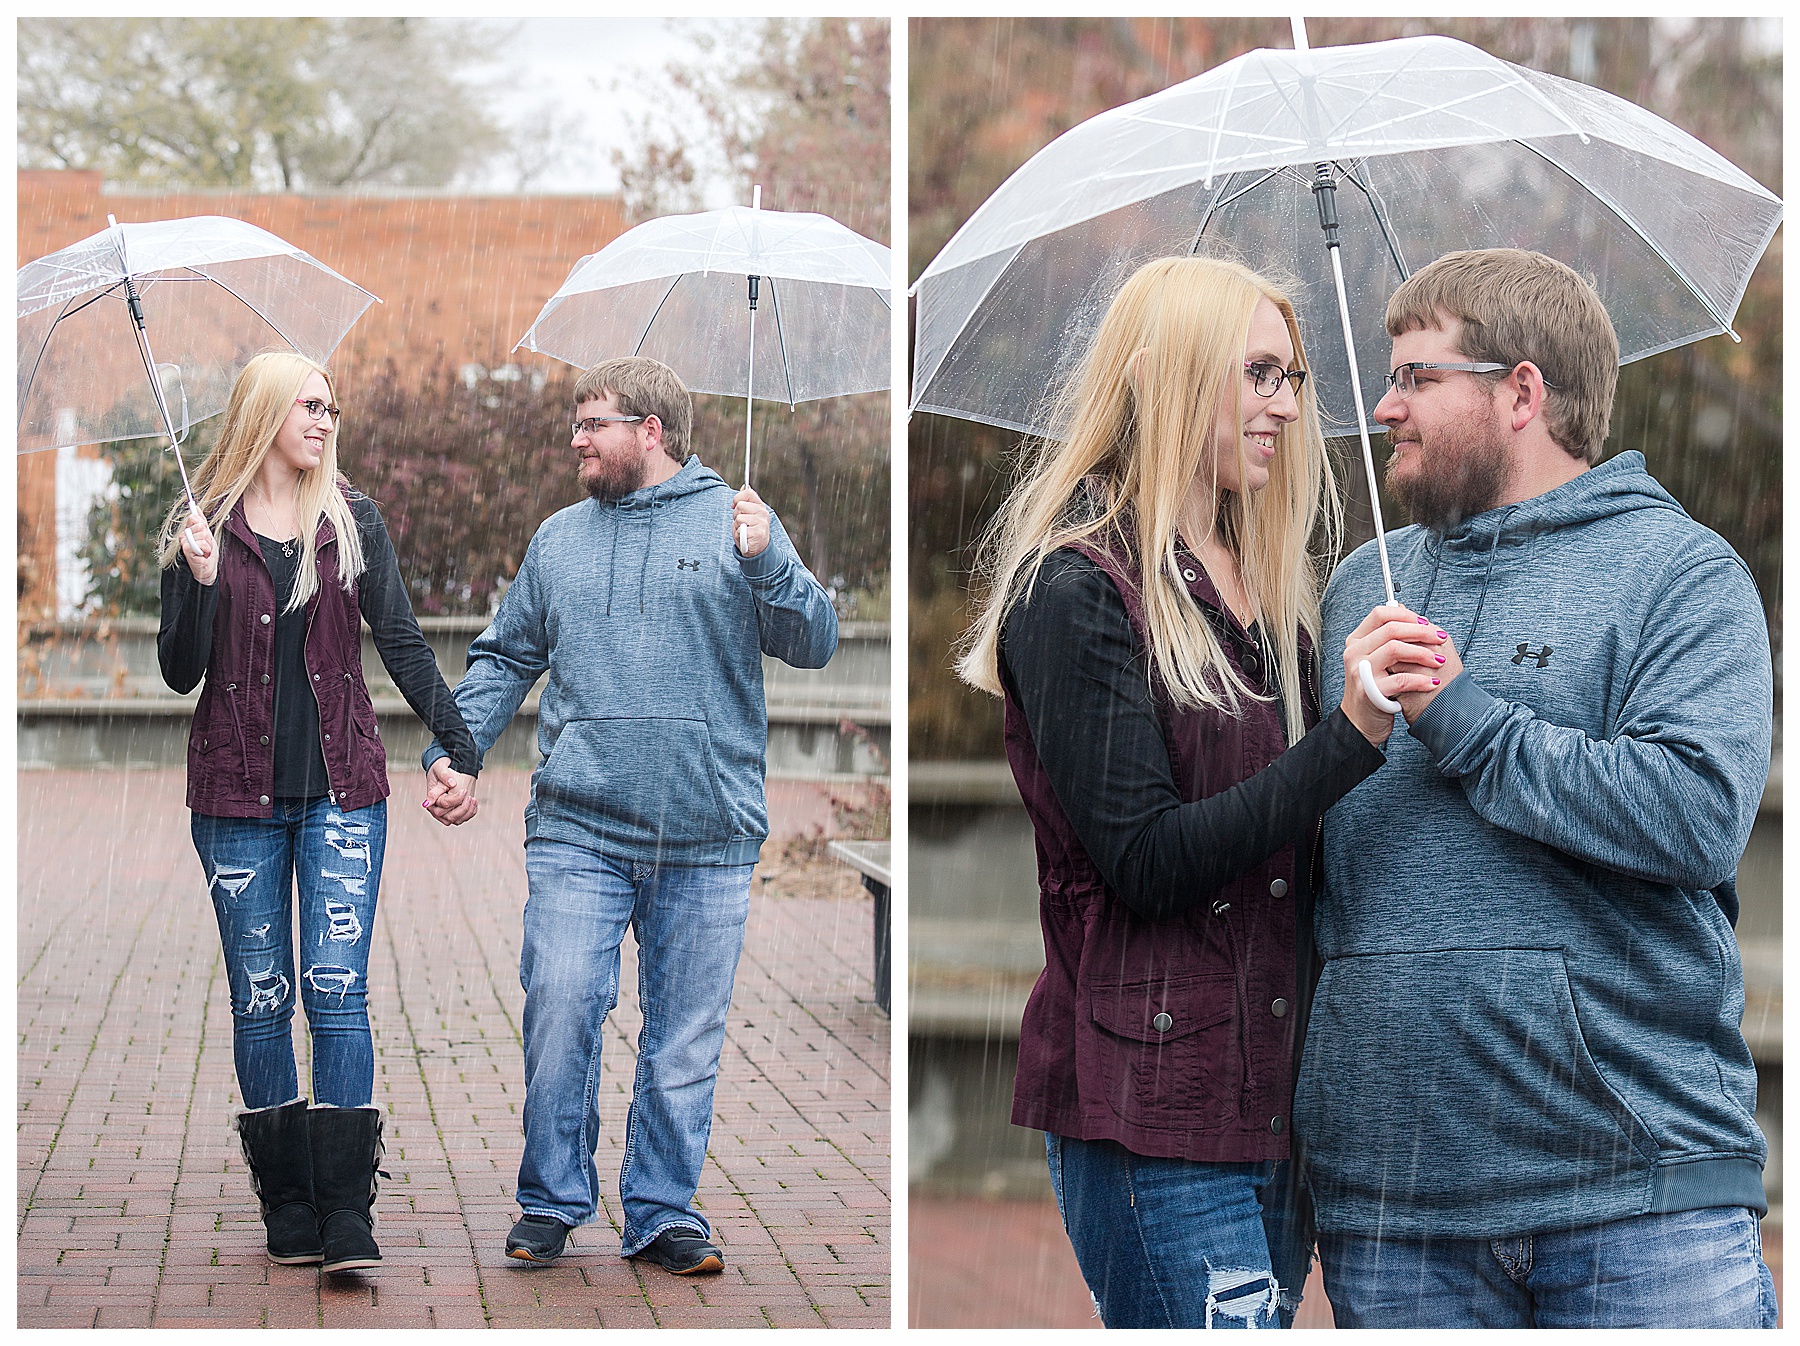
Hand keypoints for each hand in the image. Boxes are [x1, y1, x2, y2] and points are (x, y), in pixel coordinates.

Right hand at [181, 505, 217, 585]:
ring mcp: (184, 543)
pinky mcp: (186, 550)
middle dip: (208, 535)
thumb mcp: (207, 535)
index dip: (202, 523)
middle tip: (206, 545)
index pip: (194, 517)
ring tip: (206, 551)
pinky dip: (206, 549)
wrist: (208, 570)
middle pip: (199, 525)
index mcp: (188, 530)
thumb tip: (196, 507)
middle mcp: (183, 535)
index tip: (205, 532)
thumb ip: (201, 521)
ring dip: (208, 543)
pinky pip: (201, 543)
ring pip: (202, 533)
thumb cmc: (207, 554)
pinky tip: (204, 554)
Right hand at [423, 758, 477, 825]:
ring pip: (457, 820)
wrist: (446, 772)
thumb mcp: (440, 768)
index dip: (456, 799)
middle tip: (469, 795)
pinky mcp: (454, 815)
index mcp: (431, 800)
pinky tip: (474, 802)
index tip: (464, 790)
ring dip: (467, 811)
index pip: (444, 804)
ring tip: (473, 799)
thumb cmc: (440, 769)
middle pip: (450, 816)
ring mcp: (445, 814)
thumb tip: (452, 784)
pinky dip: (470, 813)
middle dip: (462, 807)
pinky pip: (463, 819)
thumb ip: (444, 775)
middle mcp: (436, 810)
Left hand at [732, 485, 770, 556]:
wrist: (757, 549)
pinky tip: (745, 537)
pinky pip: (740, 530)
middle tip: (741, 523)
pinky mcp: (758, 533)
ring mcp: (761, 522)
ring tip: (744, 531)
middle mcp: (763, 512)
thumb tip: (744, 486)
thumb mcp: (747, 514)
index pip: (748, 492)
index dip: (737, 498)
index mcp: (760, 506)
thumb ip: (745, 501)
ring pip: (739, 518)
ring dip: (737, 526)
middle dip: (736, 515)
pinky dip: (739, 535)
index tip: (734, 506)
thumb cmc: (749, 530)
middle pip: (740, 505)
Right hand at [1340, 604, 1449, 743]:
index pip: (1380, 614)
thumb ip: (1387, 635)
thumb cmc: (1374, 687)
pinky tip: (1431, 683)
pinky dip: (1421, 680)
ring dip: (1422, 653)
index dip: (1407, 615)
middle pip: (1390, 629)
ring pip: (1394, 649)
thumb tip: (1402, 607)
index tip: (1426, 624)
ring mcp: (1360, 672)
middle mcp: (1354, 653)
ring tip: (1438, 661)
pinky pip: (1401, 679)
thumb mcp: (1376, 658)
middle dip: (1422, 632)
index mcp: (1357, 641)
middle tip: (1441, 639)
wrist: (1361, 721)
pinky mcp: (1370, 691)